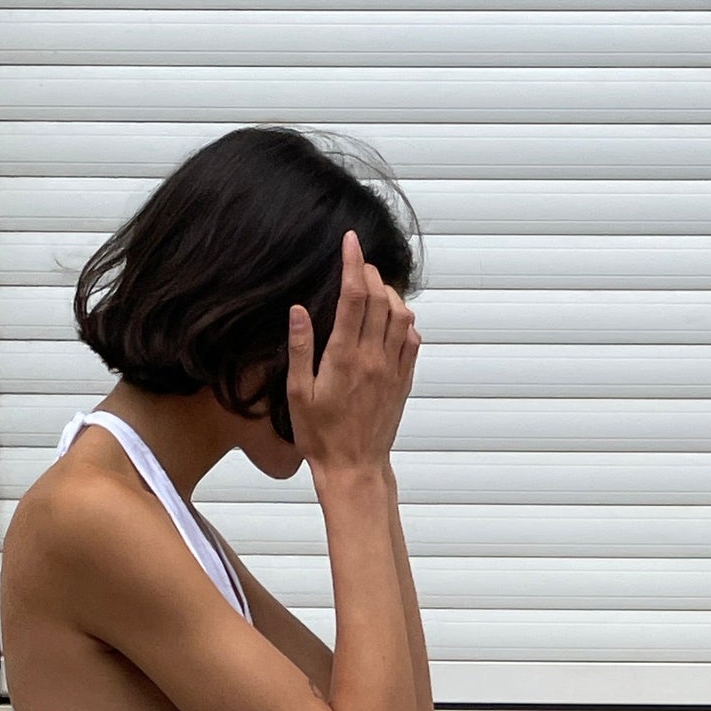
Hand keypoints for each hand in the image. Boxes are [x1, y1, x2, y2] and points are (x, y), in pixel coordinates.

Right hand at [286, 230, 419, 478]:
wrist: (354, 469)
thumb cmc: (320, 436)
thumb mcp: (297, 394)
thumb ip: (299, 349)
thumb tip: (298, 310)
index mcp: (343, 357)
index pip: (353, 296)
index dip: (353, 263)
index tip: (350, 241)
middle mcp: (372, 358)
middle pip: (380, 298)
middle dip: (370, 273)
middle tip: (357, 264)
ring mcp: (392, 369)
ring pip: (401, 315)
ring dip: (389, 294)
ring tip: (374, 289)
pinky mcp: (403, 382)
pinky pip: (412, 341)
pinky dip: (404, 321)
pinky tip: (392, 320)